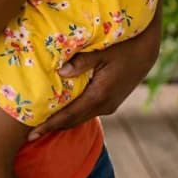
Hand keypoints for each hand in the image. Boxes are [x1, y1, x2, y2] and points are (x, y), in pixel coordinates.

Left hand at [28, 1, 162, 137]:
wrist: (147, 50)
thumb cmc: (124, 46)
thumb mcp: (102, 50)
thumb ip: (82, 61)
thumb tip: (61, 71)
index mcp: (100, 95)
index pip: (69, 115)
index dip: (50, 124)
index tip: (31, 132)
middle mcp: (104, 105)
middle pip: (73, 121)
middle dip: (52, 126)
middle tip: (29, 132)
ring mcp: (108, 105)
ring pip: (80, 117)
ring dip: (62, 120)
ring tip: (41, 122)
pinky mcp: (110, 100)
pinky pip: (87, 110)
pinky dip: (73, 113)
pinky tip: (61, 109)